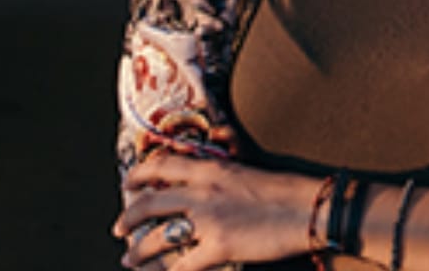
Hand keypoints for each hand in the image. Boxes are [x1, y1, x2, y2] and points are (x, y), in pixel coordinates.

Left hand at [113, 152, 312, 269]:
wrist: (309, 208)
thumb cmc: (284, 190)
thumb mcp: (246, 169)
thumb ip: (221, 170)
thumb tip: (205, 166)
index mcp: (210, 169)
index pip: (161, 166)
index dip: (139, 175)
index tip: (129, 183)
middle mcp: (201, 192)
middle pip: (148, 203)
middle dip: (127, 218)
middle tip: (119, 228)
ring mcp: (208, 221)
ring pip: (155, 239)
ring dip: (138, 252)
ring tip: (130, 260)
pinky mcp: (218, 247)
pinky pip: (182, 267)